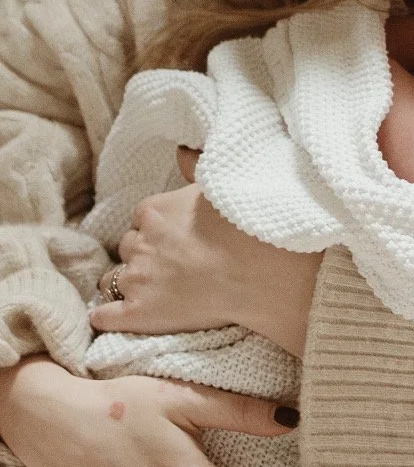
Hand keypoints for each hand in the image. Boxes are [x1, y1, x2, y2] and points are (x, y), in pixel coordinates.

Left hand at [91, 181, 320, 356]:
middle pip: (127, 247)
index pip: (140, 220)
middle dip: (142, 255)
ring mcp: (136, 279)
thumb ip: (194, 164)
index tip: (172, 239)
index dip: (155, 230)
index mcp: (153, 211)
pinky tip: (111, 317)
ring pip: (111, 281)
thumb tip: (181, 149)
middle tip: (168, 266)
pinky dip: (105, 317)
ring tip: (146, 293)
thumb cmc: (243, 229)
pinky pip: (103, 316)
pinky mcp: (137, 313)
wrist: (258, 274)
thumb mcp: (218, 185)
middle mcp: (139, 243)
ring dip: (123, 284)